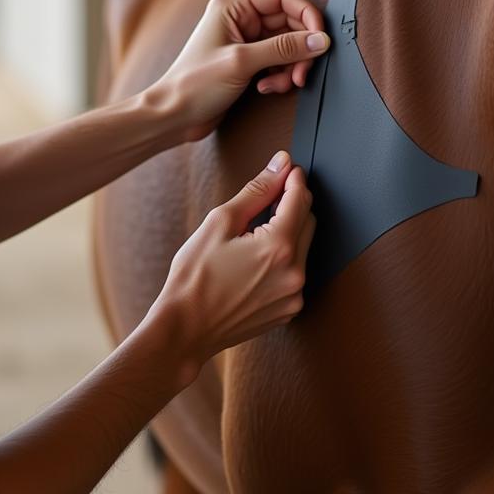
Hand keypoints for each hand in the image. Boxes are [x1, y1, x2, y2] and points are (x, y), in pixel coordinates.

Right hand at [146, 151, 314, 384]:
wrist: (185, 328)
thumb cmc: (195, 276)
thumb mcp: (220, 222)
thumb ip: (257, 191)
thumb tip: (279, 165)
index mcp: (279, 248)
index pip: (300, 199)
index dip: (293, 178)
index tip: (285, 167)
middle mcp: (295, 273)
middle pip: (308, 221)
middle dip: (292, 202)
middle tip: (266, 196)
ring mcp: (294, 295)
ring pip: (304, 246)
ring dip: (288, 230)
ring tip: (254, 230)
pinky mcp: (289, 309)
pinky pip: (296, 271)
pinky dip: (283, 257)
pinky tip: (255, 256)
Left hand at [150, 0, 329, 142]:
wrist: (174, 116)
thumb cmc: (193, 85)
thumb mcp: (242, 62)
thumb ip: (283, 48)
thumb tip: (319, 39)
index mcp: (233, 6)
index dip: (306, 15)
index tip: (320, 38)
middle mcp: (239, 19)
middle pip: (289, 23)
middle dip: (300, 49)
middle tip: (302, 73)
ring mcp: (244, 41)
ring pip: (287, 45)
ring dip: (291, 66)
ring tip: (282, 84)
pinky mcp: (248, 62)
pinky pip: (278, 61)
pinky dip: (280, 75)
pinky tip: (267, 88)